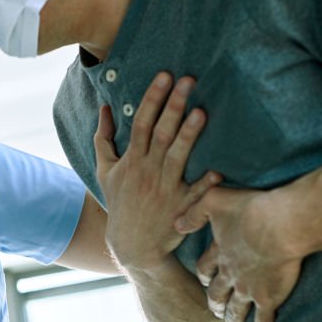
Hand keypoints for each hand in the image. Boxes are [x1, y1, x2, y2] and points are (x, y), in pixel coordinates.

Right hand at [95, 72, 221, 270]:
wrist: (132, 245)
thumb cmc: (120, 203)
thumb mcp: (105, 171)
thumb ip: (103, 139)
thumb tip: (103, 108)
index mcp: (132, 160)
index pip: (141, 122)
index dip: (152, 98)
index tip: (165, 76)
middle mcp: (148, 171)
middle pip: (161, 133)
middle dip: (173, 105)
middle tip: (188, 80)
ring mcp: (165, 190)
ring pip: (177, 158)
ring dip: (189, 136)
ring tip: (202, 112)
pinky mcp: (181, 208)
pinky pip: (195, 194)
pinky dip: (205, 184)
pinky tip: (218, 170)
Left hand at [176, 188, 302, 321]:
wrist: (283, 224)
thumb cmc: (251, 209)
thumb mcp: (214, 201)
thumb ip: (194, 212)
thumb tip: (176, 224)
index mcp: (220, 253)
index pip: (205, 269)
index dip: (204, 275)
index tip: (205, 280)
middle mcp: (231, 275)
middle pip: (217, 294)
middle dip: (215, 302)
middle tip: (216, 309)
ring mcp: (249, 289)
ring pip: (237, 310)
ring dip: (233, 320)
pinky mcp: (268, 298)